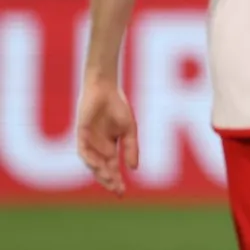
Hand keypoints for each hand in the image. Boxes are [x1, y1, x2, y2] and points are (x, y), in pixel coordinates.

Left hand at [76, 78, 138, 195]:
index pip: (112, 168)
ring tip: (110, 180)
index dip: (117, 181)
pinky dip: (90, 158)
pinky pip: (83, 150)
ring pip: (92, 163)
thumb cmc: (118, 106)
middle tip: (117, 191)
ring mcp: (89, 142)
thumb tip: (134, 169)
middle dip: (108, 181)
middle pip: (101, 169)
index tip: (122, 194)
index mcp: (109, 147)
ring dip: (100, 172)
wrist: (105, 89)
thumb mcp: (129, 130)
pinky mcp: (81, 134)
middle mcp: (97, 148)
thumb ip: (131, 148)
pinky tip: (98, 165)